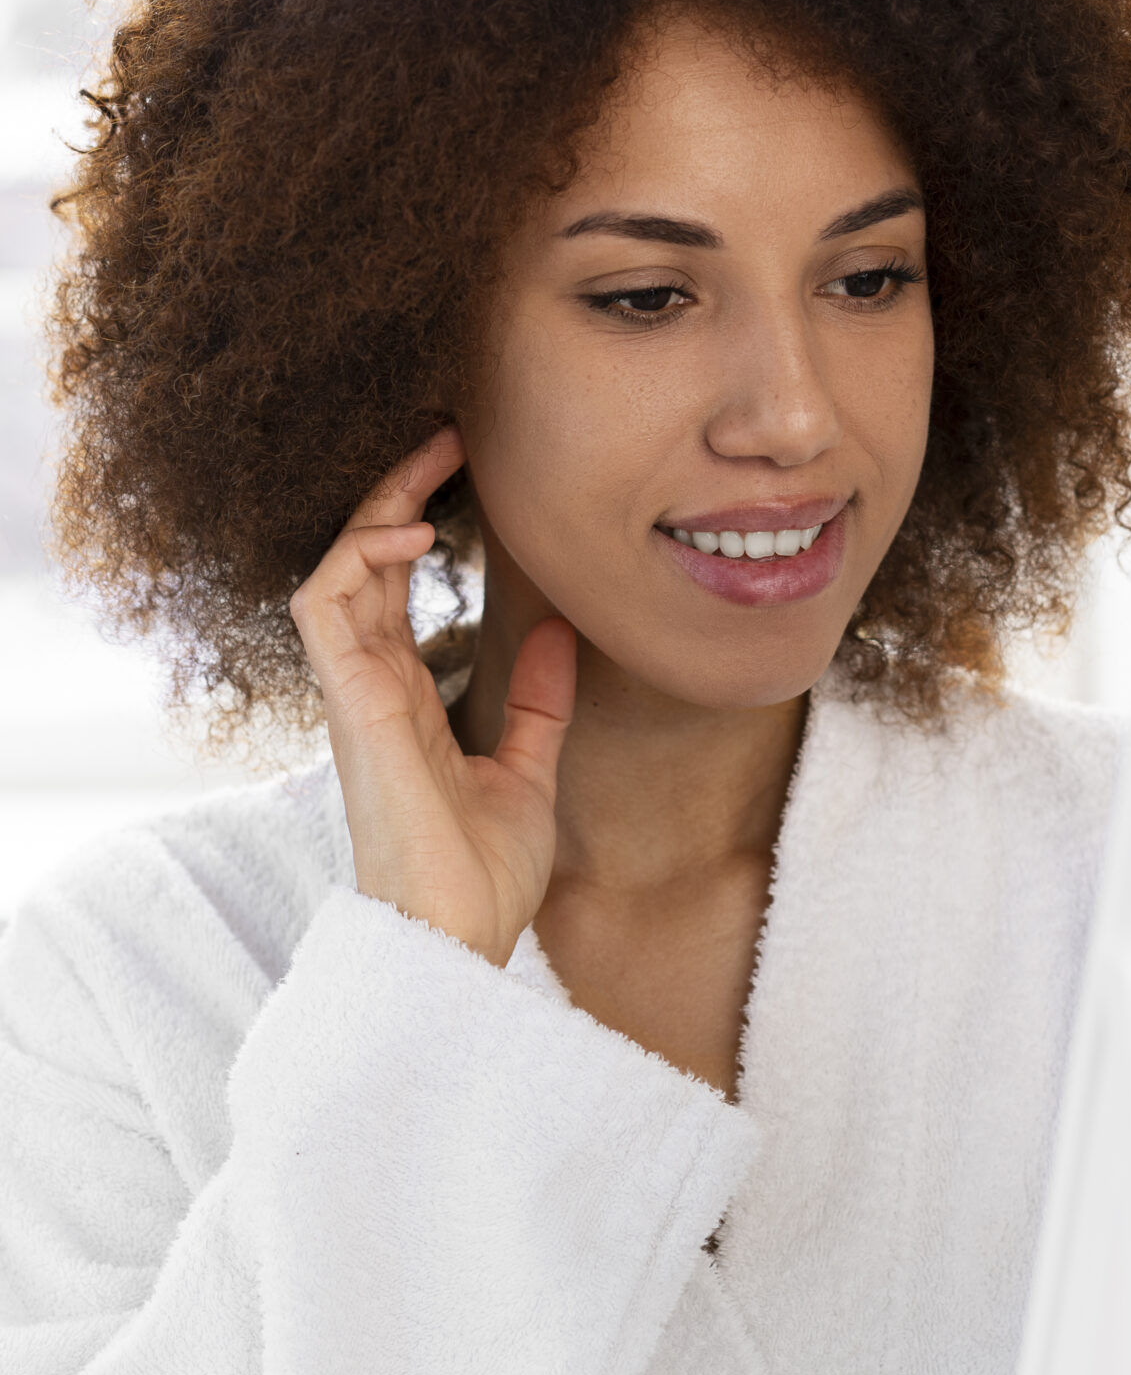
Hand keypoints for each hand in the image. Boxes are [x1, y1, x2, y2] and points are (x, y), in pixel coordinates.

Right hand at [288, 424, 576, 965]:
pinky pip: (324, 608)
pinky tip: (412, 532)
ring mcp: (353, 695)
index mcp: (400, 696)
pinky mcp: (351, 708)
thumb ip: (538, 704)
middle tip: (449, 434)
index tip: (465, 466)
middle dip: (396, 488)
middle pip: (360, 561)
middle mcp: (368, 687)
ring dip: (376, 507)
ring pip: (334, 569)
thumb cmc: (480, 875)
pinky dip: (358, 558)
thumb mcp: (528, 770)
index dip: (416, 516)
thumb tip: (561, 632)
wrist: (460, 941)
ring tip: (432, 463)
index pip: (391, 583)